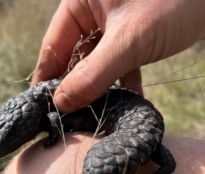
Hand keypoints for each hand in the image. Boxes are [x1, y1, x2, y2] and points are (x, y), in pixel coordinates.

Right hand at [32, 0, 204, 111]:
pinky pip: (119, 65)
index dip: (47, 78)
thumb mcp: (128, 40)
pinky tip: (127, 103)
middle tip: (69, 118)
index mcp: (80, 3)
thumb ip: (93, 74)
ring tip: (94, 116)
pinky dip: (123, 83)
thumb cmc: (174, 1)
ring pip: (96, 65)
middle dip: (74, 88)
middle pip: (73, 58)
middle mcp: (92, 14)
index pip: (53, 46)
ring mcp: (112, 27)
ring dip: (98, 90)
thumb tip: (62, 103)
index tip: (44, 107)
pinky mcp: (132, 39)